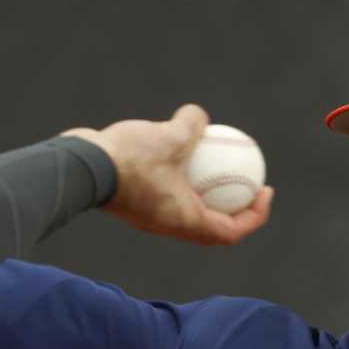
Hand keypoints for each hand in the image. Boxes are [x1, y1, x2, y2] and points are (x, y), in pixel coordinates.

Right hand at [61, 104, 273, 246]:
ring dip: (206, 192)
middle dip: (236, 208)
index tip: (266, 191)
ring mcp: (153, 217)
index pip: (232, 231)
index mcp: (187, 222)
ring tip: (216, 163)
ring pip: (189, 209)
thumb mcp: (171, 136)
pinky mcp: (137, 203)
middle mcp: (171, 226)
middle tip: (250, 182)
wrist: (82, 168)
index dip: (255, 215)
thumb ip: (191, 125)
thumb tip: (202, 117)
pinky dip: (182, 178)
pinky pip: (169, 194)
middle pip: (214, 226)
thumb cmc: (130, 160)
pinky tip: (181, 149)